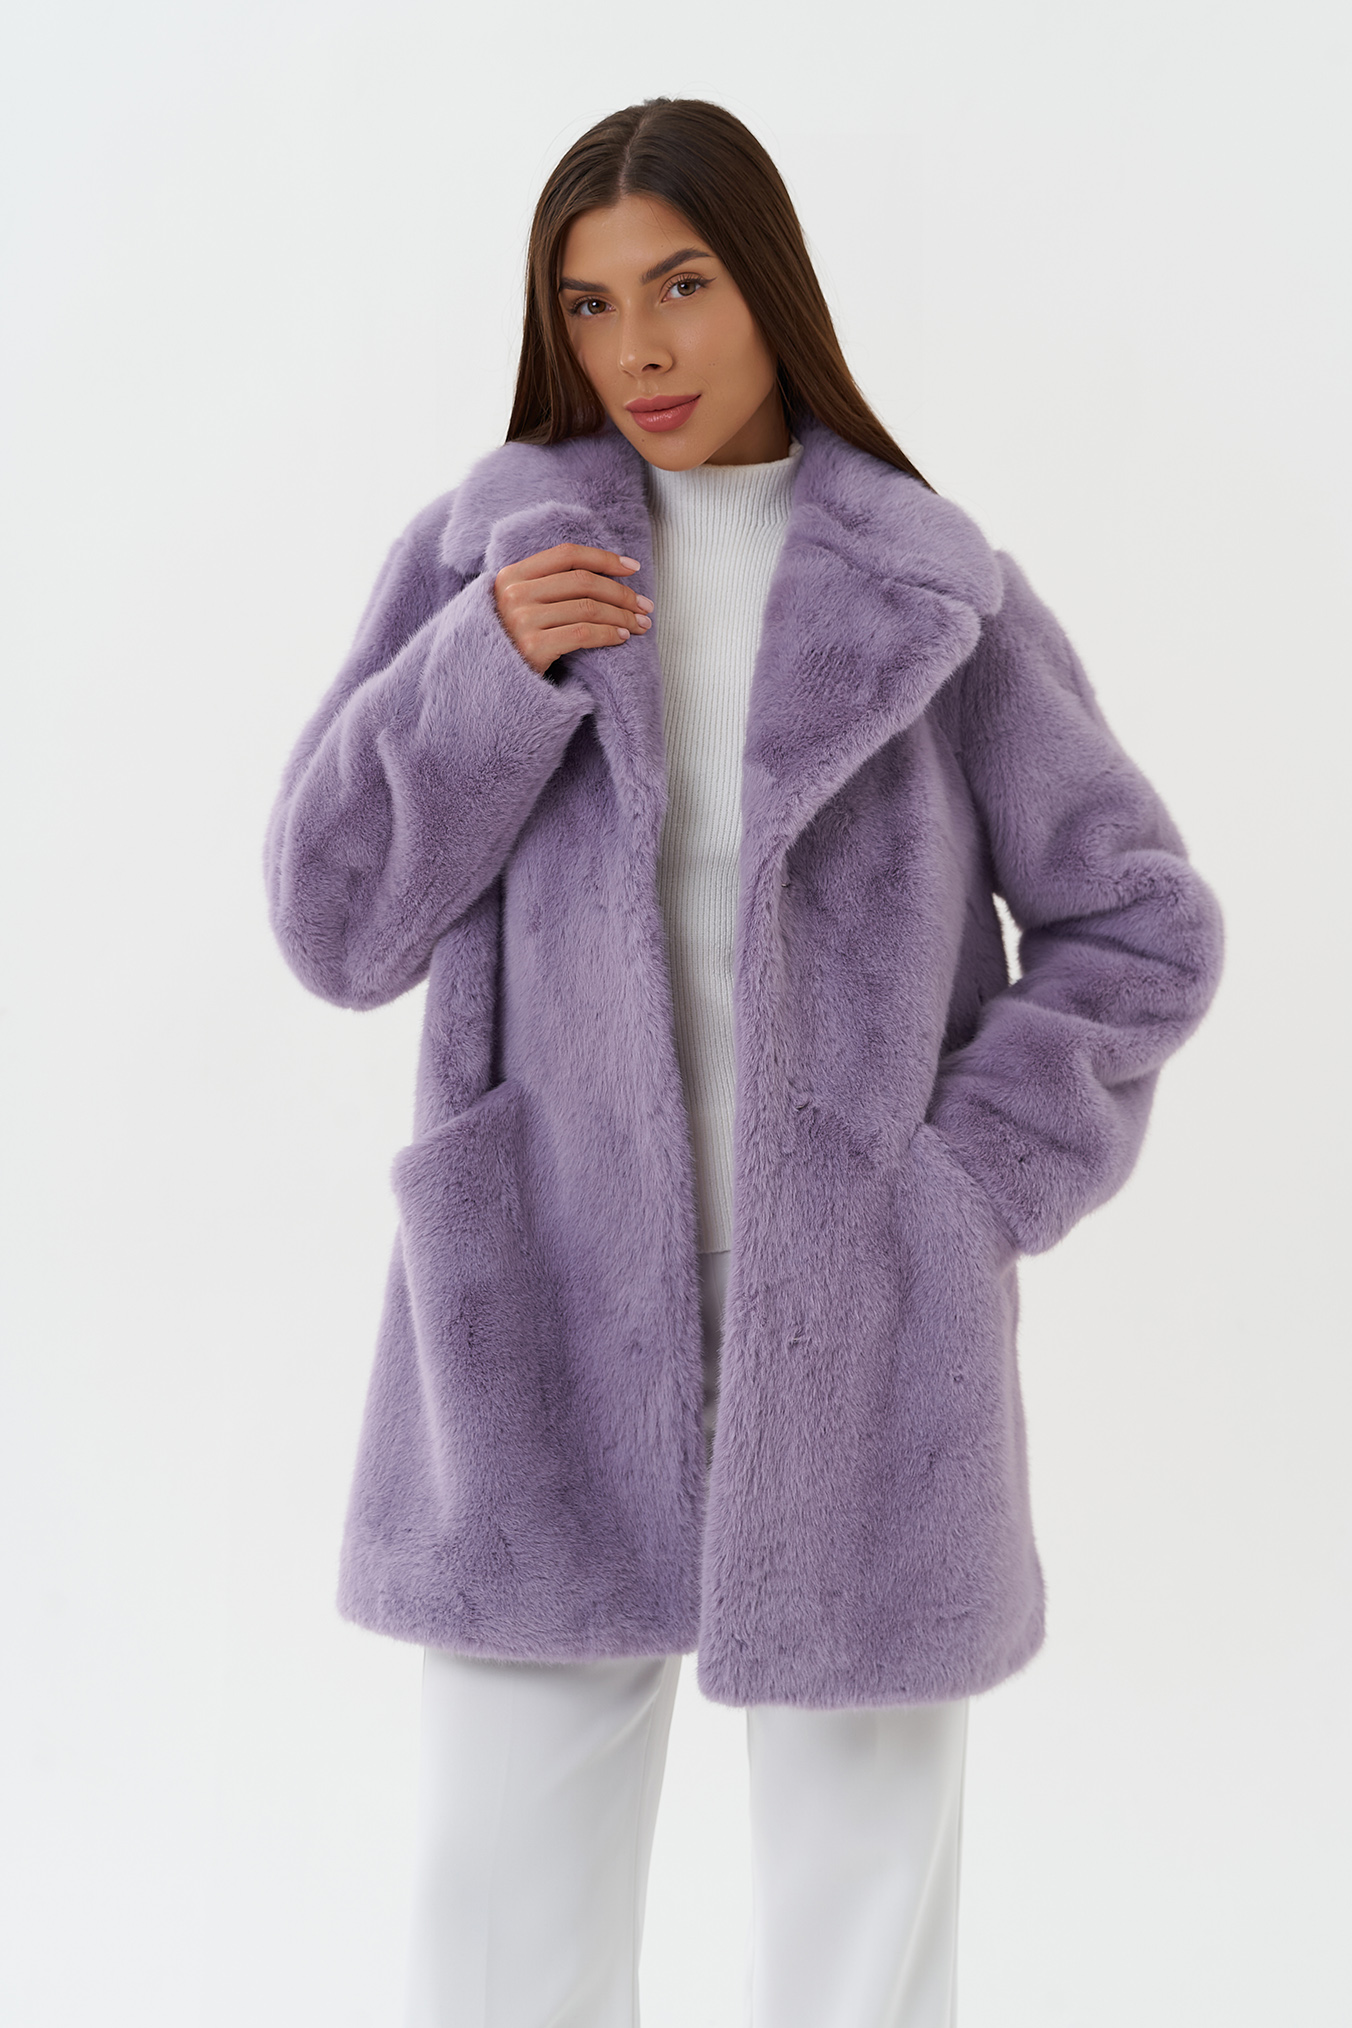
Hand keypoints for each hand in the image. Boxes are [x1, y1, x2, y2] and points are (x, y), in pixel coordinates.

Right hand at [493, 544, 653, 676]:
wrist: (485, 683)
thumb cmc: (509, 643)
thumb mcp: (517, 605)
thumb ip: (543, 585)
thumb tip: (600, 574)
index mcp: (512, 575)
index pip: (567, 555)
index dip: (604, 558)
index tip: (633, 567)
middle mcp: (514, 593)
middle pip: (583, 581)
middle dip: (621, 593)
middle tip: (645, 606)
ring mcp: (521, 620)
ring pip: (587, 608)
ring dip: (622, 616)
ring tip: (640, 625)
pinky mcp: (532, 648)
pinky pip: (583, 633)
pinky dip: (608, 633)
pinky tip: (621, 637)